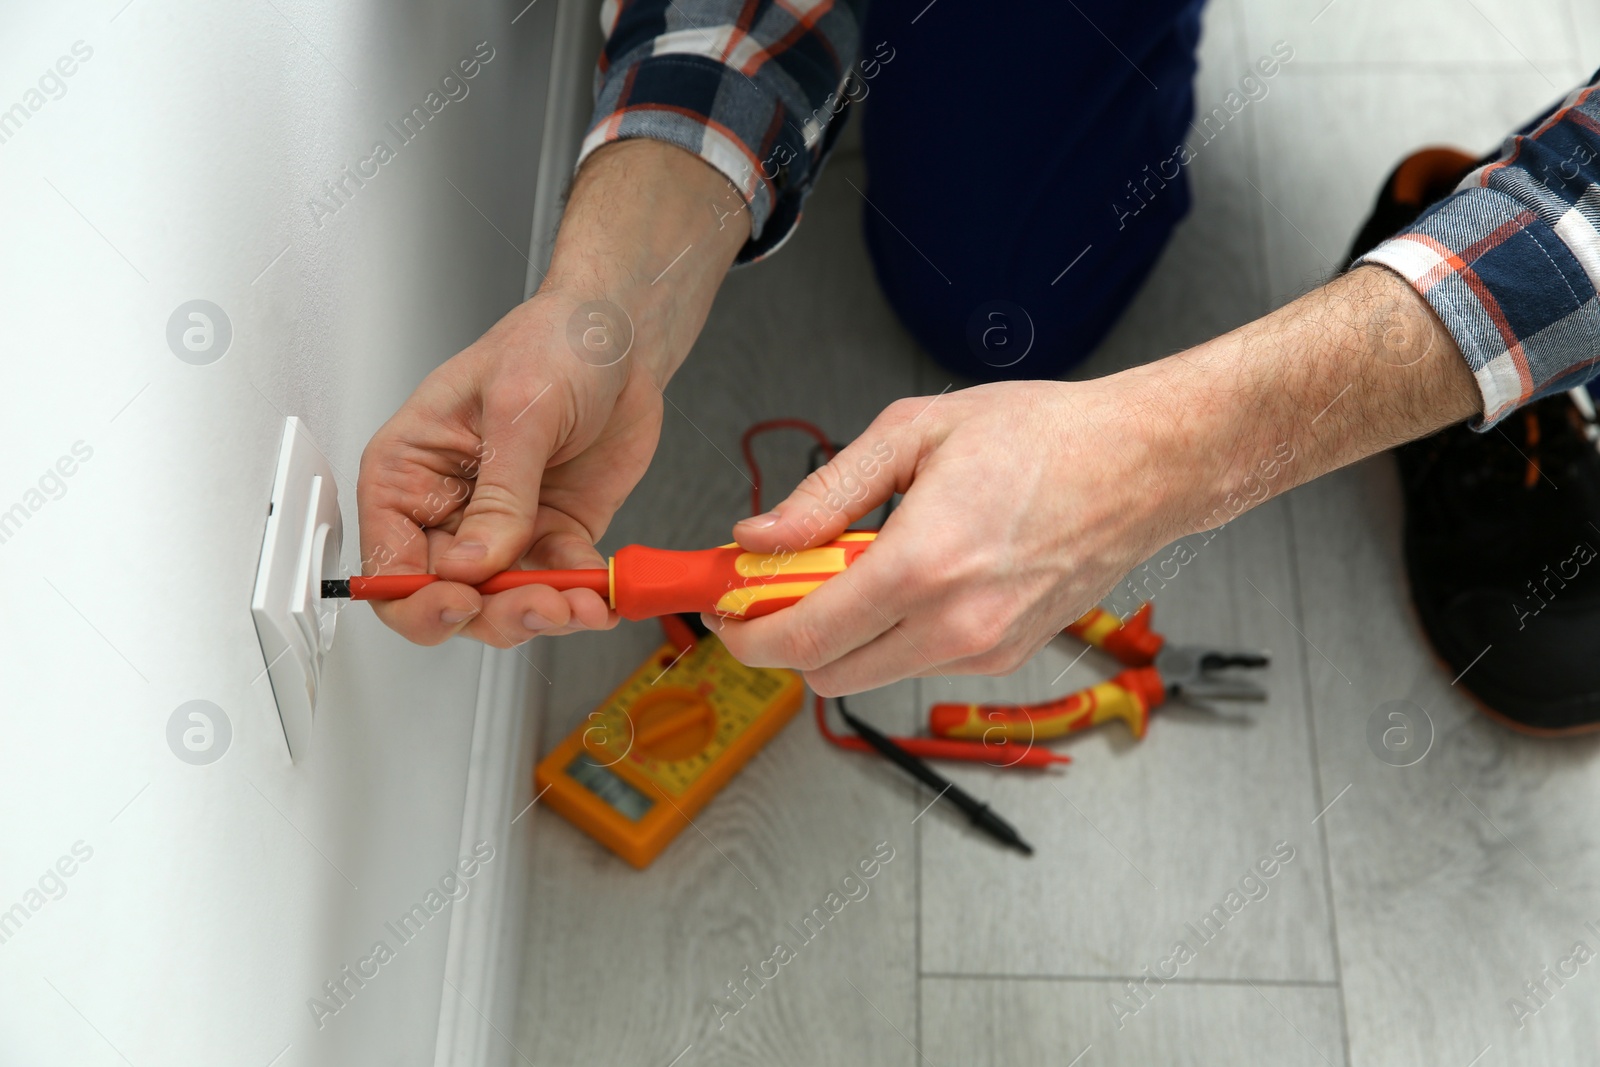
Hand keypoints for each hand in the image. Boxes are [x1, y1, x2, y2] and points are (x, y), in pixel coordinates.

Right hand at [356, 140, 749, 646]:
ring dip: (542, 613)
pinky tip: (602, 597)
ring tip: (580, 605)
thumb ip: (501, 493)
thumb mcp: (520, 408)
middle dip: (492, 613)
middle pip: (447, 596)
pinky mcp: (553, 535)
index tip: (462, 602)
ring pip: (504, 602)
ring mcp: (503, 529)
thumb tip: (476, 562)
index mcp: (409, 473)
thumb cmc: (552, 342)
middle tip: (540, 604)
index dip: (418, 598)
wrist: (621, 339)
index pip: (389, 562)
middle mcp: (448, 510)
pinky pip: (560, 584)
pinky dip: (582, 600)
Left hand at [711, 379, 1183, 693]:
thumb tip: (759, 537)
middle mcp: (955, 624)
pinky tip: (916, 575)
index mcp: (922, 566)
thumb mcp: (913, 435)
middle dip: (788, 639)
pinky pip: (920, 661)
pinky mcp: (1007, 656)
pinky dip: (895, 633)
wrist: (1142, 465)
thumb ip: (825, 495)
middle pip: (827, 675)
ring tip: (861, 565)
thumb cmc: (1042, 437)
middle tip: (783, 585)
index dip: (747, 634)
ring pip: (871, 674)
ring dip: (842, 636)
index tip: (727, 611)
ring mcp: (985, 649)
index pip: (802, 638)